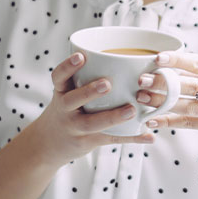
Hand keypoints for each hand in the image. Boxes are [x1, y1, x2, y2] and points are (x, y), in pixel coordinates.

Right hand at [33, 52, 153, 168]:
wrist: (49, 143)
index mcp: (61, 92)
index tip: (81, 56)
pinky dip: (132, 138)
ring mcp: (75, 128)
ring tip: (132, 110)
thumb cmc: (67, 109)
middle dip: (89, 92)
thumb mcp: (66, 92)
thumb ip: (84, 77)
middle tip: (107, 84)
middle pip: (73, 100)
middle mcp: (64, 109)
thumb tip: (122, 55)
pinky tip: (148, 136)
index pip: (58, 77)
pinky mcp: (87, 142)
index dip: (67, 66)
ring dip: (113, 116)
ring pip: (92, 123)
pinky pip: (111, 139)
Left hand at [134, 51, 197, 151]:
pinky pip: (191, 123)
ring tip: (141, 98)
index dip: (178, 60)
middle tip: (141, 79)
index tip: (157, 57)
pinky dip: (170, 121)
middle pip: (190, 85)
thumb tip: (173, 63)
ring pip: (187, 105)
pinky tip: (153, 119)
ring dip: (162, 102)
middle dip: (164, 82)